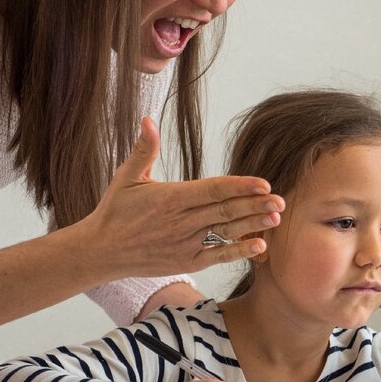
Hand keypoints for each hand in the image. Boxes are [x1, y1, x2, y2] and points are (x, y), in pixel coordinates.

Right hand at [76, 117, 284, 279]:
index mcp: (171, 198)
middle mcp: (181, 222)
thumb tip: (147, 119)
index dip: (240, 187)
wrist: (99, 251)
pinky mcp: (186, 262)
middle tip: (281, 200)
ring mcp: (185, 244)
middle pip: (225, 211)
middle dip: (255, 205)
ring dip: (252, 225)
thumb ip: (144, 149)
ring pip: (225, 232)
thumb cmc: (115, 211)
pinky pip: (218, 255)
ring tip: (276, 218)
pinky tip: (259, 245)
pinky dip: (238, 251)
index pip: (213, 190)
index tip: (263, 183)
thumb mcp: (127, 176)